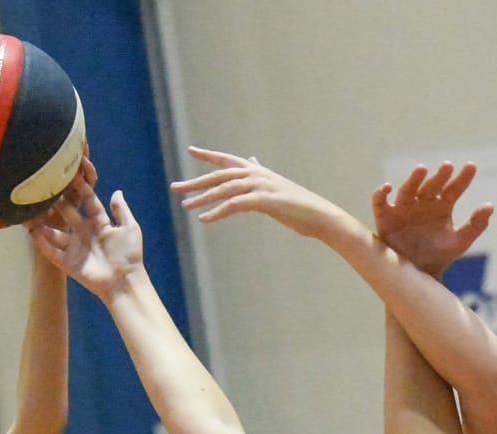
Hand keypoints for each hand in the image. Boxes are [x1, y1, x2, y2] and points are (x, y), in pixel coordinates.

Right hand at [28, 188, 144, 298]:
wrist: (124, 282)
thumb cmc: (129, 255)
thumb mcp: (129, 229)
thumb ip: (121, 211)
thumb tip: (117, 191)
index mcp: (99, 222)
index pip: (87, 200)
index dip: (80, 187)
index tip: (71, 172)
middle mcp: (84, 231)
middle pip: (67, 211)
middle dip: (57, 199)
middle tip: (45, 184)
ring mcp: (74, 246)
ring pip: (54, 230)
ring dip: (43, 220)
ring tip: (30, 206)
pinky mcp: (67, 261)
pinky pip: (50, 249)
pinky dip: (40, 240)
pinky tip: (29, 229)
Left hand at [170, 147, 348, 237]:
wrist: (321, 217)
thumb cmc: (299, 207)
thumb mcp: (277, 187)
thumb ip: (261, 175)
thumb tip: (252, 160)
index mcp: (259, 171)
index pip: (228, 160)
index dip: (209, 155)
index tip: (191, 151)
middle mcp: (258, 174)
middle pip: (220, 175)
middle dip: (196, 181)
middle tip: (175, 188)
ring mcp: (261, 186)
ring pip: (224, 189)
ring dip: (203, 198)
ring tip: (186, 206)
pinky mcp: (265, 201)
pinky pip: (235, 205)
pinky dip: (218, 211)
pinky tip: (204, 219)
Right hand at [371, 161, 492, 277]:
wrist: (418, 278)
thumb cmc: (439, 257)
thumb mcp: (459, 242)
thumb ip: (475, 226)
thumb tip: (490, 206)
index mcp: (442, 207)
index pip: (453, 188)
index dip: (463, 178)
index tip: (472, 167)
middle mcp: (423, 203)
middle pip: (432, 186)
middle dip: (439, 177)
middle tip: (448, 167)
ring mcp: (404, 209)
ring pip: (408, 190)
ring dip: (414, 179)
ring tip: (422, 169)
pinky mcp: (385, 218)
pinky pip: (380, 203)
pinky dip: (381, 194)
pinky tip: (387, 187)